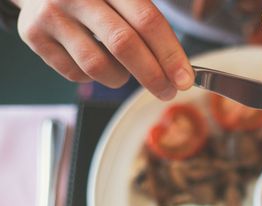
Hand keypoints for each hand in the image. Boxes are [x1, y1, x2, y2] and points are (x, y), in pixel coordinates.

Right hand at [12, 0, 193, 99]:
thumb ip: (149, 25)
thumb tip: (180, 70)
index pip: (147, 21)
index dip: (170, 53)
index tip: (185, 79)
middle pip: (124, 45)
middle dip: (153, 75)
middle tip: (168, 91)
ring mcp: (53, 14)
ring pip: (97, 66)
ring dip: (120, 78)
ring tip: (124, 70)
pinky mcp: (34, 35)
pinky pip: (75, 73)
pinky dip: (94, 77)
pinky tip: (96, 62)